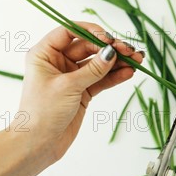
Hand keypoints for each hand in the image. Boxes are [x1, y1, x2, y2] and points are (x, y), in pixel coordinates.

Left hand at [16, 22, 142, 161]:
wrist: (38, 144)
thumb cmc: (42, 113)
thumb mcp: (68, 87)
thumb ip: (92, 69)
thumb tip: (111, 51)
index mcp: (45, 54)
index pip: (69, 31)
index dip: (90, 31)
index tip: (109, 38)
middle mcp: (58, 62)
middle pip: (88, 46)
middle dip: (110, 48)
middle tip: (129, 51)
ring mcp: (71, 77)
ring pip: (98, 63)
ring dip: (117, 61)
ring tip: (137, 60)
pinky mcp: (82, 91)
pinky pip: (101, 79)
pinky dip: (114, 76)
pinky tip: (129, 72)